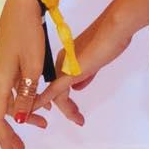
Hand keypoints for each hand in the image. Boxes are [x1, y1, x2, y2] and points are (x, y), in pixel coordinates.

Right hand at [0, 0, 52, 148]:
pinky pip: (10, 89)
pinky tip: (37, 102)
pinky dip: (22, 99)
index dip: (5, 138)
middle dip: (13, 130)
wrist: (22, 8)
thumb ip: (28, 94)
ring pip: (6, 101)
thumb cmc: (29, 36)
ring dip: (22, 113)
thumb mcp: (34, 67)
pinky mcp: (4, 64)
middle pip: (0, 112)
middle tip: (25, 145)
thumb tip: (23, 118)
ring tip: (43, 122)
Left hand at [28, 5, 133, 120]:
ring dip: (67, 110)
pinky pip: (51, 92)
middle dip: (66, 107)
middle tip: (77, 117)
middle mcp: (62, 62)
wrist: (114, 28)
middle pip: (57, 90)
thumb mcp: (97, 60)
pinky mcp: (69, 72)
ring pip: (56, 95)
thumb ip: (87, 74)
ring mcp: (64, 67)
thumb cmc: (110, 39)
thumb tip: (78, 87)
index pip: (60, 82)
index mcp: (68, 57)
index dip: (61, 97)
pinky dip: (40, 103)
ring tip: (78, 119)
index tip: (69, 108)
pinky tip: (34, 112)